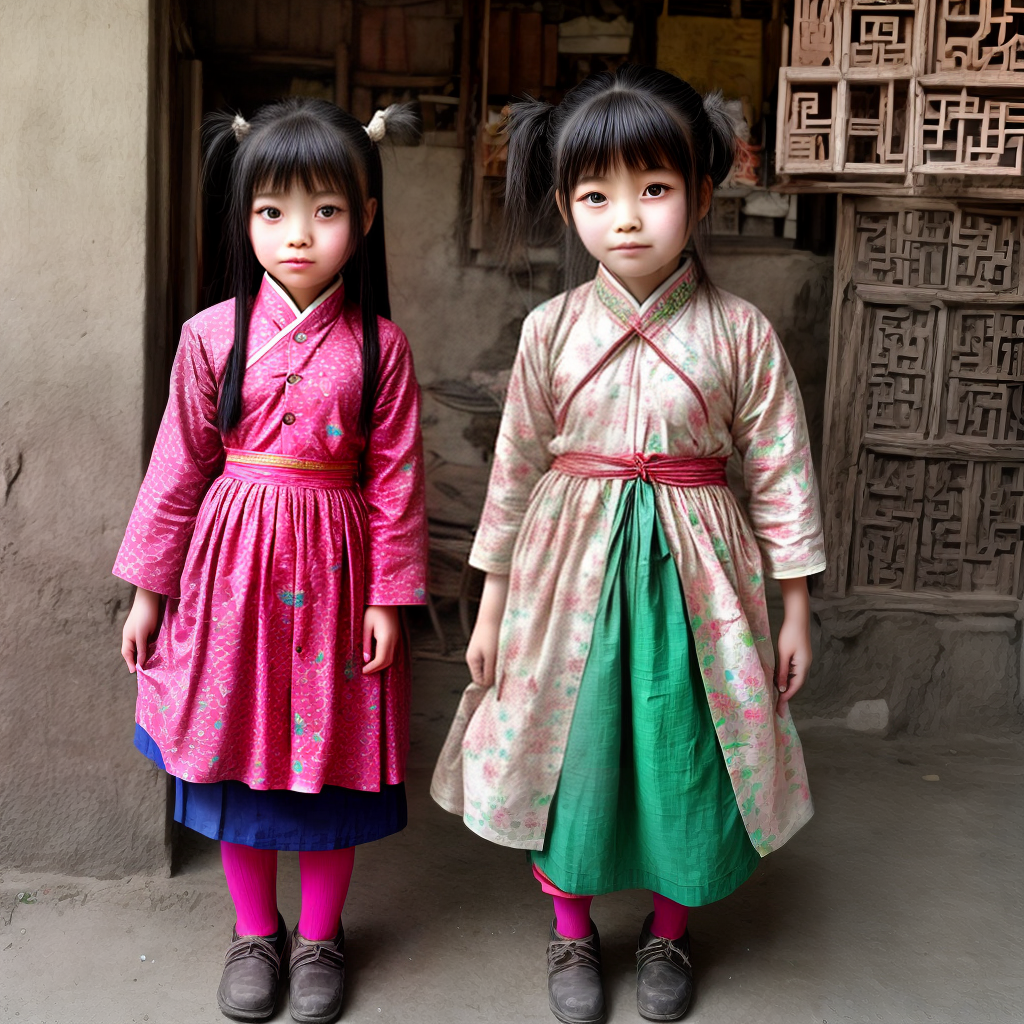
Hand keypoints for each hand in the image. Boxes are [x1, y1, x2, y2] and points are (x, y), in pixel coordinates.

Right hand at [121, 587, 160, 672]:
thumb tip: (140, 663)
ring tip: (148, 663)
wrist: (149, 599)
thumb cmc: (145, 616)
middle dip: (135, 660)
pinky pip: (144, 641)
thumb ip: (141, 648)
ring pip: (139, 646)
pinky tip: (153, 650)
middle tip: (142, 670)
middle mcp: (131, 636)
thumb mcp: (143, 634)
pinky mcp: (145, 628)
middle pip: (132, 651)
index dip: (130, 663)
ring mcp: (138, 631)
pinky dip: (147, 647)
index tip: (134, 672)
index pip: (127, 654)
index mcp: (128, 637)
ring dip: (142, 654)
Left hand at [362, 605, 399, 672]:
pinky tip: (376, 657)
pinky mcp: (396, 636)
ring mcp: (396, 638)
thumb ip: (366, 643)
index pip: (381, 660)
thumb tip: (366, 659)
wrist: (387, 600)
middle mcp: (394, 640)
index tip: (363, 671)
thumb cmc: (374, 610)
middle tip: (365, 671)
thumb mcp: (366, 626)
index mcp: (386, 638)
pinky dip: (385, 658)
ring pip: (391, 658)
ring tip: (369, 666)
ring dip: (381, 664)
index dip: (372, 668)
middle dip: (376, 669)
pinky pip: (392, 652)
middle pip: (388, 661)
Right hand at [466, 574, 508, 688]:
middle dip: (495, 675)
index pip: (479, 681)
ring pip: (491, 666)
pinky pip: (494, 657)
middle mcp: (475, 657)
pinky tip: (507, 654)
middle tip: (507, 673)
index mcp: (472, 661)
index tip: (502, 684)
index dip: (490, 684)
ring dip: (499, 666)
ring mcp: (481, 650)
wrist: (494, 614)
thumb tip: (490, 685)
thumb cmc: (492, 634)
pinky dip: (500, 658)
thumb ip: (491, 672)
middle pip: (485, 674)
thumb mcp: (492, 657)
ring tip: (507, 661)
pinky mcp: (488, 645)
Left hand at [775, 577, 811, 708]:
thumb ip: (783, 671)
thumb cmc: (790, 634)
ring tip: (777, 697)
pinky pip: (794, 671)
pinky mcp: (800, 655)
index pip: (795, 686)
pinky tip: (780, 680)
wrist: (797, 618)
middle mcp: (806, 665)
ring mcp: (804, 660)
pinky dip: (787, 678)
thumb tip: (782, 688)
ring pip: (795, 678)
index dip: (787, 697)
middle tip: (778, 706)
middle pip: (797, 684)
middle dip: (787, 695)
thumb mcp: (784, 654)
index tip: (779, 707)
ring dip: (787, 687)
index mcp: (803, 665)